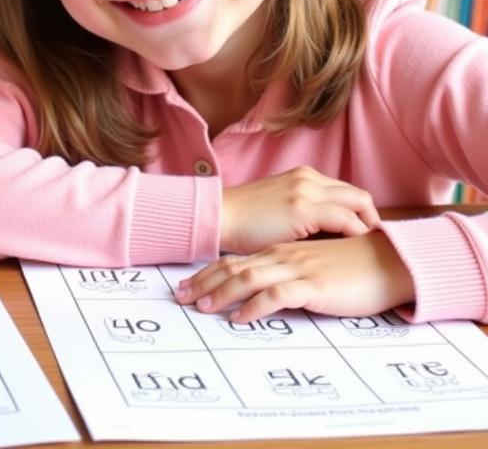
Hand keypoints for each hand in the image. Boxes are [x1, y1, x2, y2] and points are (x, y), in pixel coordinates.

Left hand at [175, 230, 415, 321]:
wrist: (389, 261)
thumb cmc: (356, 267)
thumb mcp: (316, 267)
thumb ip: (293, 275)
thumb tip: (271, 291)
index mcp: (282, 251)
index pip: (237, 261)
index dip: (210, 272)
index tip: (189, 285)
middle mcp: (284, 256)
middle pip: (234, 268)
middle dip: (204, 282)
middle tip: (181, 297)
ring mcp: (297, 268)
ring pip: (248, 278)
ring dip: (221, 294)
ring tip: (201, 308)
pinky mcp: (313, 284)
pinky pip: (277, 295)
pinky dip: (254, 307)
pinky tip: (239, 318)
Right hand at [220, 166, 379, 253]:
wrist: (221, 217)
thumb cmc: (246, 220)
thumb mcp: (282, 208)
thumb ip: (306, 213)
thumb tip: (332, 236)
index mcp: (303, 176)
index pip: (347, 191)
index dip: (361, 213)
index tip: (368, 234)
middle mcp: (309, 177)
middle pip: (359, 195)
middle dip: (373, 219)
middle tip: (376, 245)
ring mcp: (307, 190)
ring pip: (359, 203)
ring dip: (369, 226)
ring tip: (372, 250)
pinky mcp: (303, 208)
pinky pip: (346, 220)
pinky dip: (358, 234)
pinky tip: (356, 252)